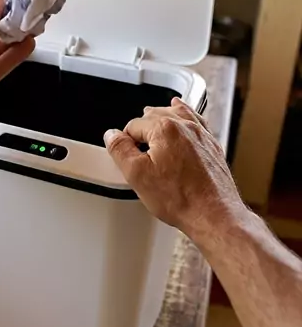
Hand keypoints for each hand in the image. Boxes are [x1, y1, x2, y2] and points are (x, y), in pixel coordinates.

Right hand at [104, 97, 246, 239]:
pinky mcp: (211, 145)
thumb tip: (112, 135)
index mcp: (164, 128)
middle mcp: (185, 125)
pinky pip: (196, 120)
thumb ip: (120, 150)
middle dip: (142, 128)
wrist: (214, 214)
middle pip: (155, 115)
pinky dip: (186, 115)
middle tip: (137, 149)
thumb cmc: (181, 199)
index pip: (133, 125)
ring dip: (162, 115)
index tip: (127, 155)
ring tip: (152, 121)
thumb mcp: (137, 175)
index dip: (125, 141)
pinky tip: (184, 114)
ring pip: (176, 113)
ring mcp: (201, 134)